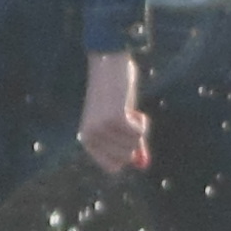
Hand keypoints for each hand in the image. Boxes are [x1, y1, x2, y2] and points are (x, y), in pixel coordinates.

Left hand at [78, 46, 147, 175]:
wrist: (109, 63)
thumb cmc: (115, 92)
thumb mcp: (122, 121)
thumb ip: (130, 143)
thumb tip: (142, 165)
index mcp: (87, 140)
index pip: (112, 167)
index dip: (126, 156)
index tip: (128, 140)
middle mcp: (90, 137)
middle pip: (124, 158)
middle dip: (134, 142)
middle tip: (130, 121)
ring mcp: (100, 129)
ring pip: (132, 146)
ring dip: (138, 130)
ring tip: (130, 111)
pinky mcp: (113, 119)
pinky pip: (137, 134)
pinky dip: (141, 124)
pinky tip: (133, 110)